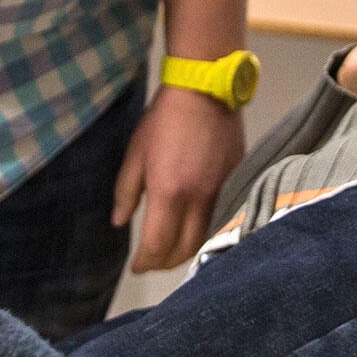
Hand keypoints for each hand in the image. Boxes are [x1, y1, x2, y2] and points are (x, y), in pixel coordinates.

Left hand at [110, 85, 245, 273]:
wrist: (204, 89)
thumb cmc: (164, 119)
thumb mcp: (136, 153)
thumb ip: (126, 191)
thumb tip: (119, 222)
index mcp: (168, 192)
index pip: (158, 245)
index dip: (145, 262)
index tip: (136, 267)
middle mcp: (198, 198)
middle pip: (185, 250)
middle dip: (165, 262)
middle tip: (152, 261)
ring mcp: (222, 190)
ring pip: (207, 238)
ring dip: (187, 250)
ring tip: (172, 249)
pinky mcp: (238, 180)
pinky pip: (223, 217)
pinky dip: (207, 231)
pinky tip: (196, 229)